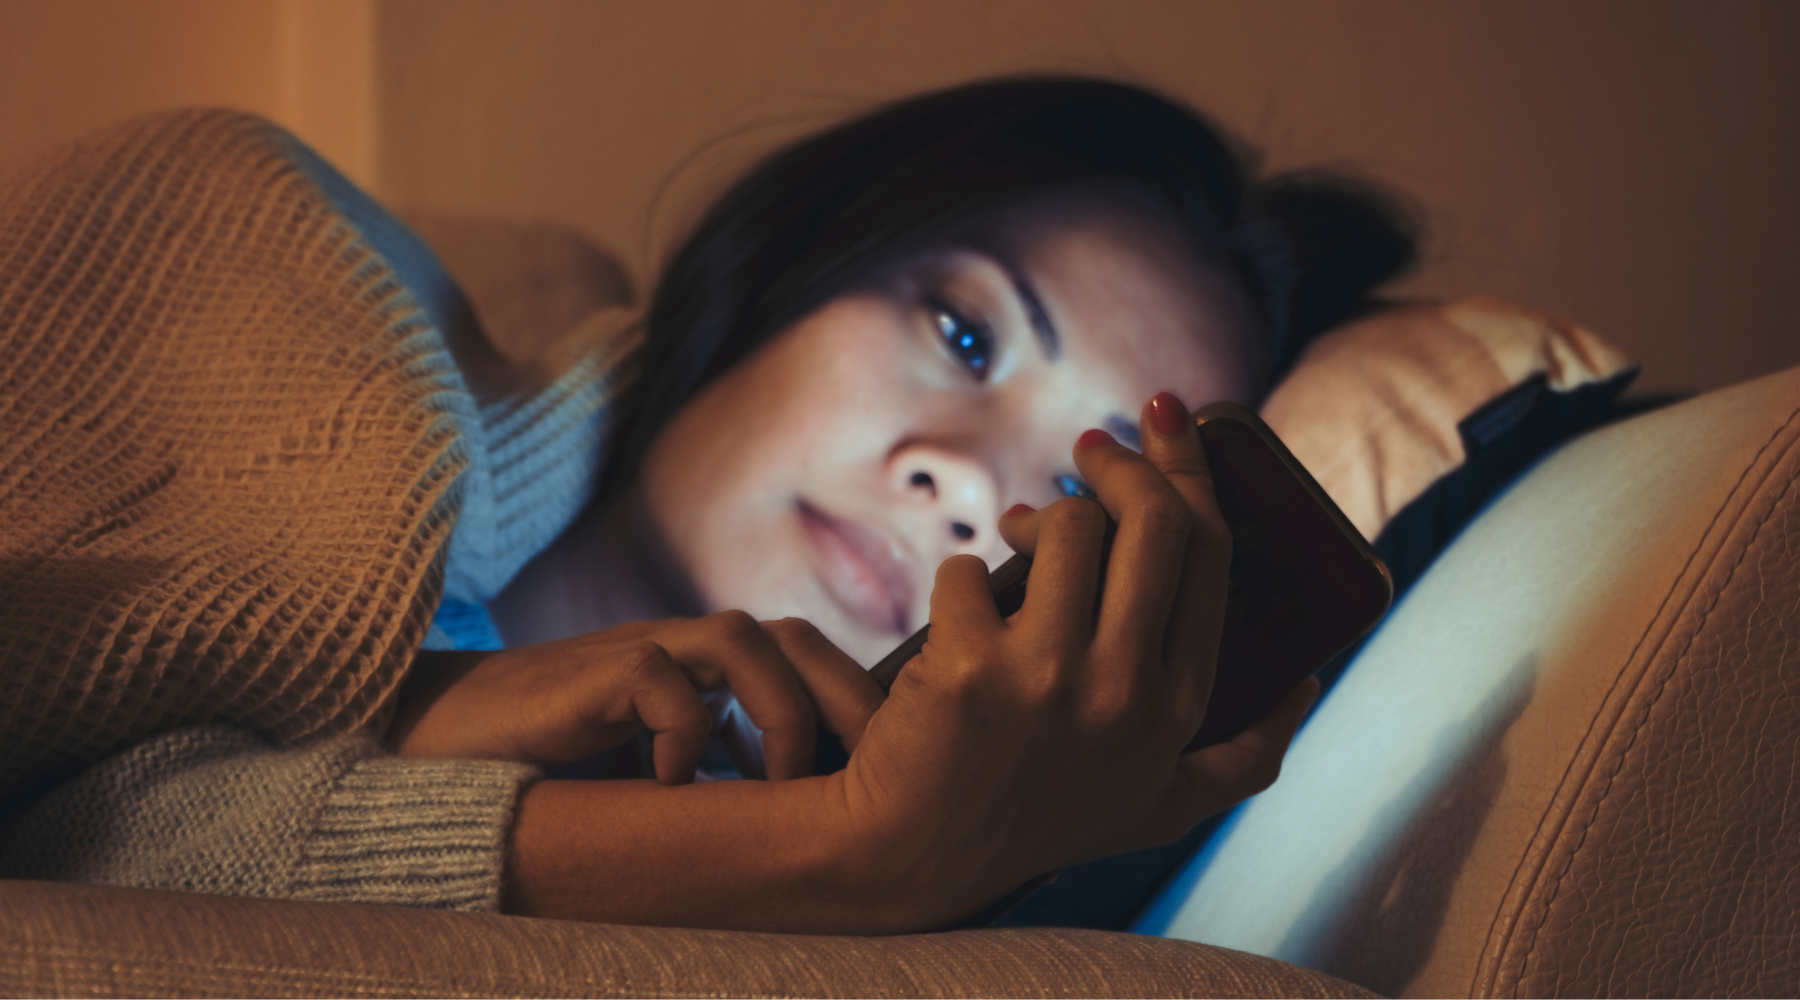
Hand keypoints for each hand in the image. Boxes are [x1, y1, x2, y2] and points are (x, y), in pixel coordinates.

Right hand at [388, 612, 882, 782]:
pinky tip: (676, 784)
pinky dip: (681, 730)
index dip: (858, 705)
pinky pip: (655, 676)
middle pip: (795, 639)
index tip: (893, 774)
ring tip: (778, 784)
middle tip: (872, 774)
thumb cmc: (556, 766)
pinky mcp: (583, 676)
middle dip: (846, 699)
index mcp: (710, 675)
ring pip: (740, 640)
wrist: (439, 749)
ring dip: (777, 711)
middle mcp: (681, 654)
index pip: (811, 662)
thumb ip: (726, 775)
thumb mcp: (662, 773)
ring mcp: (634, 656)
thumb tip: (811, 825)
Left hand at [833, 391, 1317, 922]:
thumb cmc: (1037, 822)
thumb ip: (1243, 758)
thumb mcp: (1158, 807)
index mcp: (1178, 707)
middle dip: (1118, 464)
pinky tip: (956, 616)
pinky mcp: (970, 670)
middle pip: (1151, 521)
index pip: (1208, 554)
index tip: (1170, 423)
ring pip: (1066, 530)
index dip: (1190, 473)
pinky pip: (968, 572)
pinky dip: (959, 579)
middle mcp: (1126, 692)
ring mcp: (1048, 680)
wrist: (912, 857)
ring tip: (1014, 540)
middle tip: (1089, 451)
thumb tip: (1305, 682)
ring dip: (1036, 522)